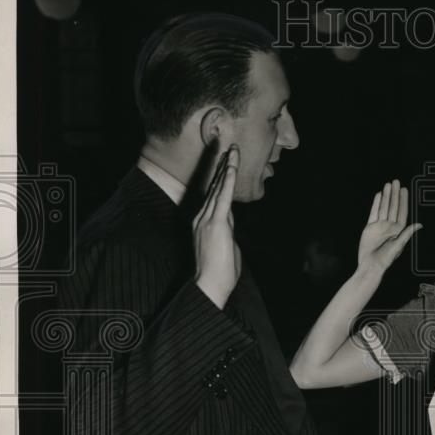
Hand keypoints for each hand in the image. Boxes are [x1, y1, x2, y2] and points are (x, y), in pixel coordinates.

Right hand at [193, 144, 241, 308]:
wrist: (210, 286)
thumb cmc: (219, 274)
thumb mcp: (224, 250)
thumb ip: (227, 237)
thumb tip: (231, 233)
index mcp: (203, 224)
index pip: (213, 196)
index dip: (218, 179)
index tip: (224, 164)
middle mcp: (202, 218)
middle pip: (213, 187)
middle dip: (221, 166)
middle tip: (227, 147)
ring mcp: (207, 220)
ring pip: (217, 187)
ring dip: (226, 166)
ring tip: (232, 149)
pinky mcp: (215, 224)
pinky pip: (223, 196)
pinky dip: (227, 179)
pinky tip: (231, 165)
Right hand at [357, 180, 421, 275]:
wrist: (370, 265)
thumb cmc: (385, 259)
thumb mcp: (398, 246)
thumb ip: (407, 234)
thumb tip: (419, 224)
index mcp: (398, 230)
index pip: (402, 211)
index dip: (403, 200)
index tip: (404, 189)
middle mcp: (390, 226)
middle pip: (393, 206)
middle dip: (394, 194)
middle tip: (396, 181)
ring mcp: (380, 226)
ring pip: (383, 207)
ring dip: (386, 196)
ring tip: (387, 185)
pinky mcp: (370, 227)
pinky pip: (374, 213)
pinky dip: (376, 204)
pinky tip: (378, 195)